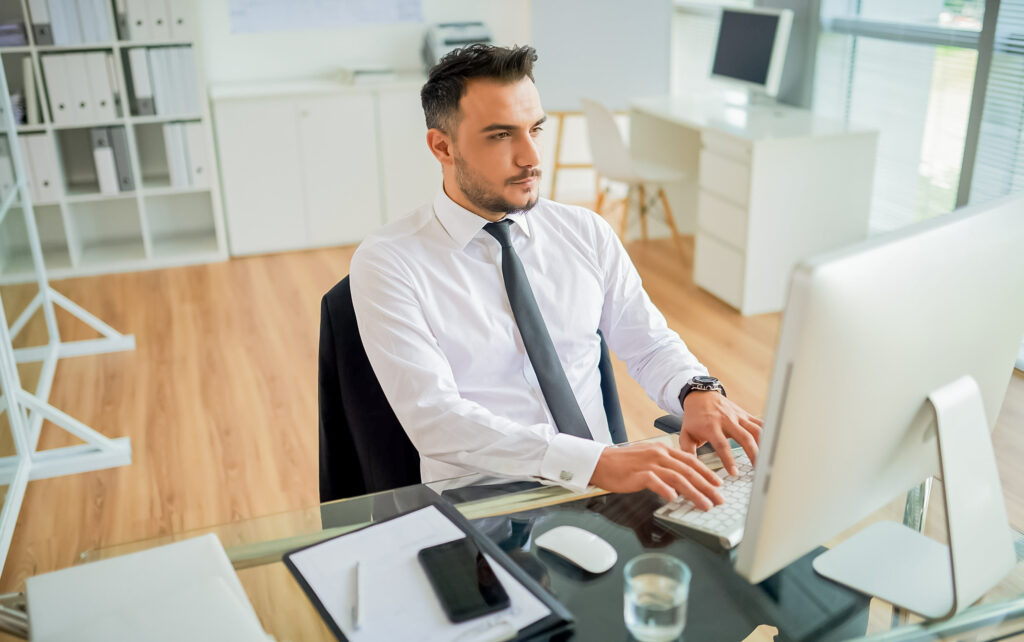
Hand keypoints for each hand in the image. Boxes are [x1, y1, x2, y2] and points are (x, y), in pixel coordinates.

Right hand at [589, 442, 723, 509]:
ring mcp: (648, 463)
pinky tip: (674, 498)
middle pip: (688, 471)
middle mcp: (658, 454)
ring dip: (693, 493)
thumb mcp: (649, 458)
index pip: (690, 460)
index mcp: (663, 450)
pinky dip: (666, 490)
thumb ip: (666, 466)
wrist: (601, 461)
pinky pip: (655, 481)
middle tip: (718, 498)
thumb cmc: (624, 463)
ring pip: (677, 478)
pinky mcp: (637, 473)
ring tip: (704, 504)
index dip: (707, 472)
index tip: (718, 483)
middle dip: (706, 486)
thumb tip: (682, 482)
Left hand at [679, 391, 762, 475]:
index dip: (729, 460)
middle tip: (758, 470)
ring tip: (767, 461)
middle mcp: (727, 421)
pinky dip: (768, 433)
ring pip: (756, 431)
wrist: (701, 396)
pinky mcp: (745, 415)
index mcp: (711, 427)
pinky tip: (773, 445)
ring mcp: (738, 417)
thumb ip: (687, 451)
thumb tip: (691, 468)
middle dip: (753, 454)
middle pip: (745, 438)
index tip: (734, 473)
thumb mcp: (686, 433)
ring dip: (763, 446)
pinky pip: (760, 423)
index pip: (722, 445)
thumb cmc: (693, 418)